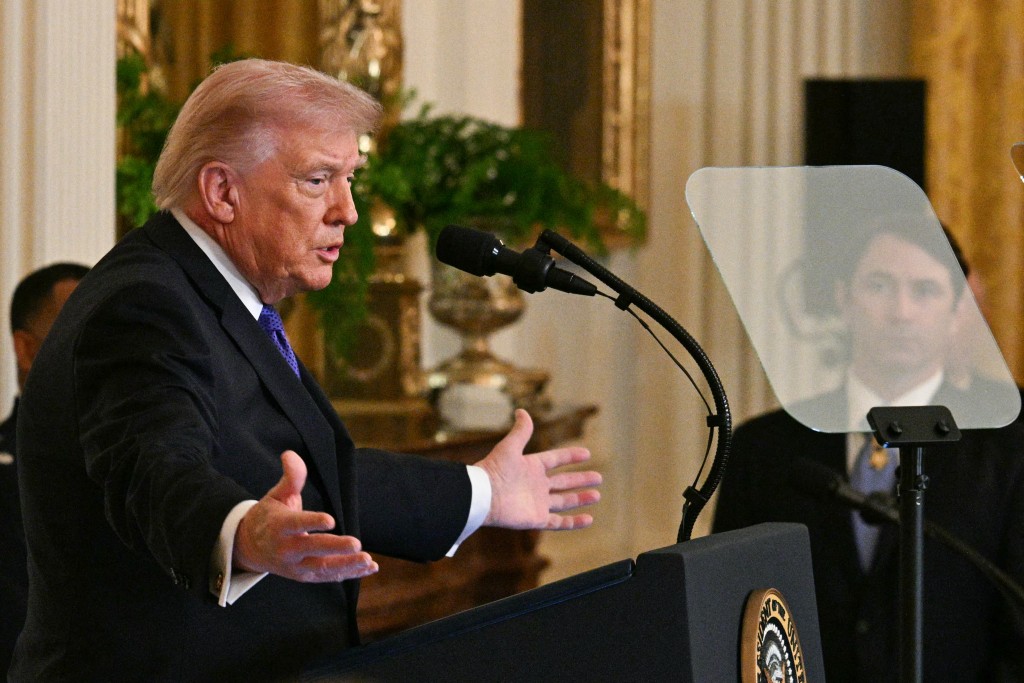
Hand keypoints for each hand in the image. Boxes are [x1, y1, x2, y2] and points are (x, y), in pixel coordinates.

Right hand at [234, 450, 377, 581]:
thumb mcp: (276, 495)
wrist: (249, 548)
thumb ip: (290, 477)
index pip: (296, 524)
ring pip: (322, 568)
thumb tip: (291, 454)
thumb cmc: (269, 517)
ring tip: (368, 560)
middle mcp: (286, 549)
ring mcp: (295, 565)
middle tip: (357, 543)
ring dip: (347, 565)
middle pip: (312, 549)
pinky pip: (328, 576)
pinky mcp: (305, 576)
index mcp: (278, 526)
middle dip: (335, 547)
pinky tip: (370, 567)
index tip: (331, 520)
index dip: (312, 522)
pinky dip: (350, 573)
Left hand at [475, 409, 601, 529]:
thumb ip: (521, 431)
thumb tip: (522, 410)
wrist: (483, 496)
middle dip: (581, 480)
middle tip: (599, 478)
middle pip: (563, 482)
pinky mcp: (537, 518)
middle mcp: (536, 485)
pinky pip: (559, 522)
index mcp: (531, 467)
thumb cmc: (494, 469)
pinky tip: (588, 519)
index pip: (555, 460)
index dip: (570, 456)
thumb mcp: (510, 447)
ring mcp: (537, 503)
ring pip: (564, 501)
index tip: (587, 454)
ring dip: (581, 498)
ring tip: (597, 495)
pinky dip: (574, 522)